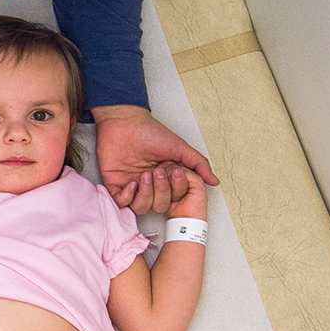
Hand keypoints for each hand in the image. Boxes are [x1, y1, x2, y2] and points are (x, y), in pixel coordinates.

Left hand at [94, 105, 218, 214]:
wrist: (124, 122)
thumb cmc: (149, 131)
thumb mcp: (179, 147)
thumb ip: (197, 164)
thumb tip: (214, 181)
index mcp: (166, 178)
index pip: (174, 199)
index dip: (175, 191)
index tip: (173, 173)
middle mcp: (151, 185)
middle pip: (159, 206)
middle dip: (160, 192)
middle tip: (156, 172)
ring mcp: (133, 186)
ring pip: (141, 208)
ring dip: (145, 195)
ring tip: (144, 177)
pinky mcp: (115, 185)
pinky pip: (122, 204)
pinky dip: (127, 197)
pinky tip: (131, 183)